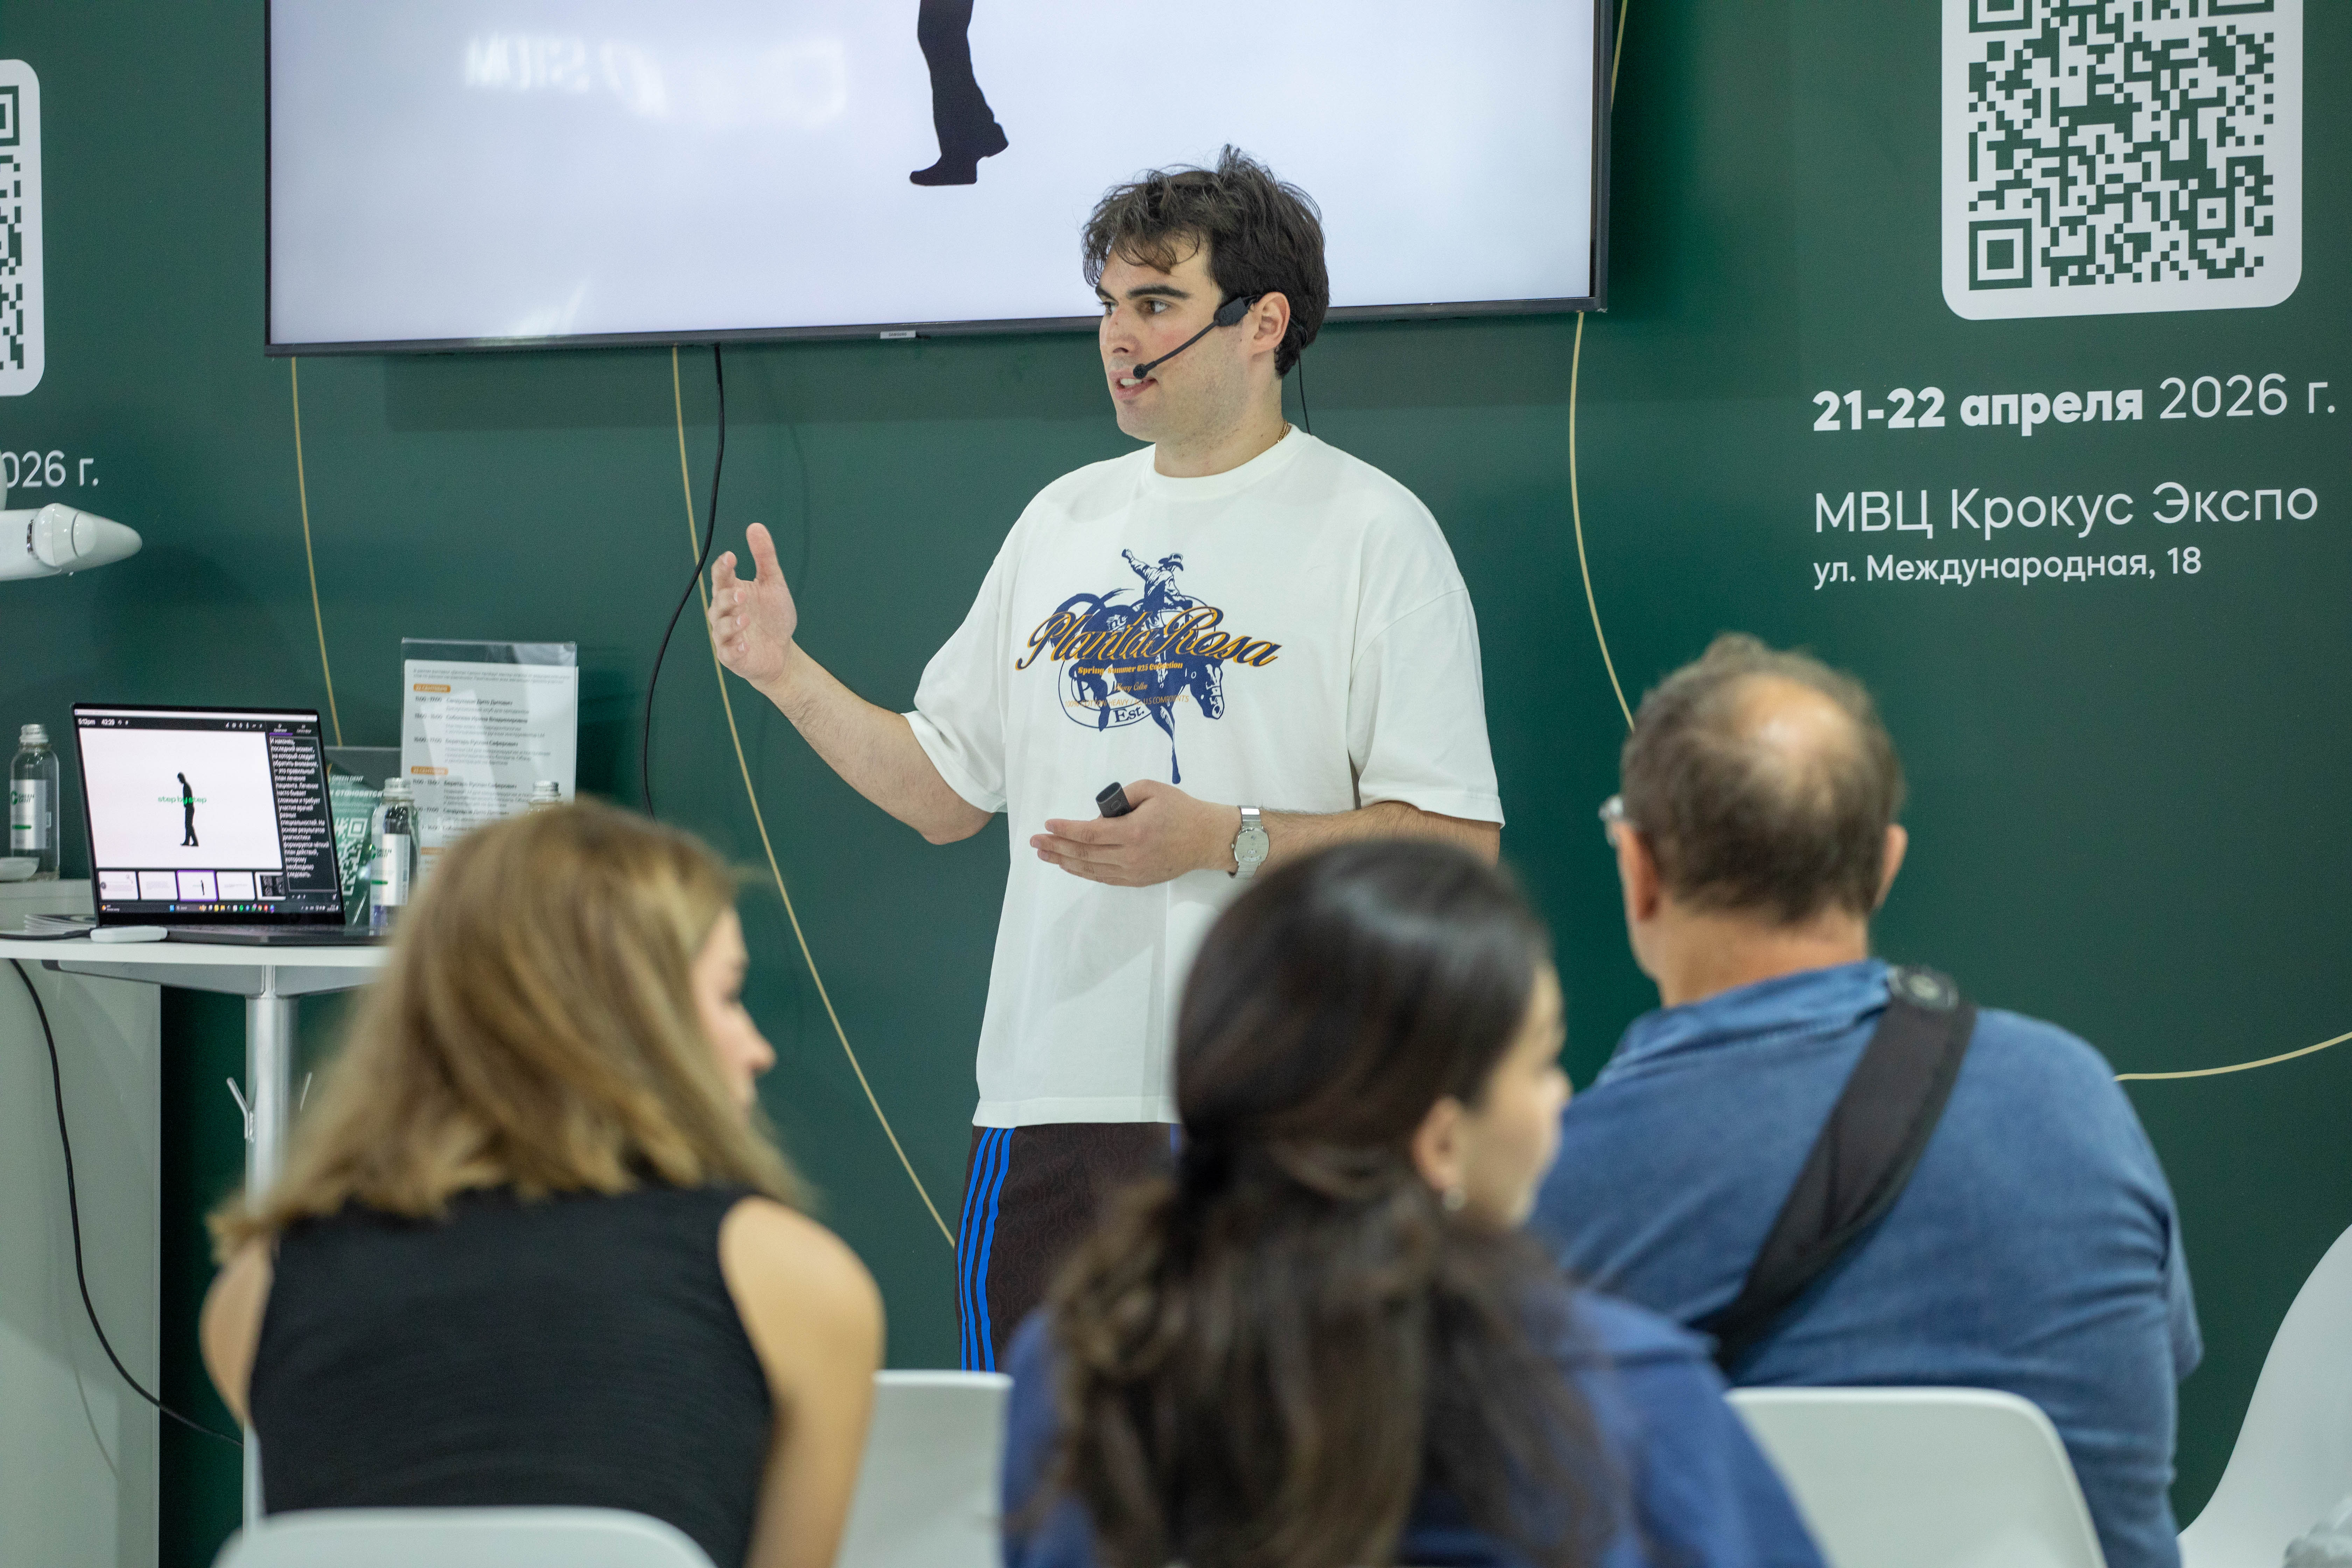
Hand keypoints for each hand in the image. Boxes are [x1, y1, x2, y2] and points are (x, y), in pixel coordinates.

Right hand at [707, 522, 798, 687]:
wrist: (781, 651)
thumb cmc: (773, 616)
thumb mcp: (773, 583)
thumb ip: (764, 557)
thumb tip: (755, 526)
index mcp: (732, 592)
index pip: (721, 577)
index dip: (723, 567)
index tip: (731, 557)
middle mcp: (725, 612)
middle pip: (718, 601)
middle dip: (728, 597)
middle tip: (742, 593)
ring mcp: (726, 635)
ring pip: (721, 627)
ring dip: (731, 622)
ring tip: (746, 618)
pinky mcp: (732, 656)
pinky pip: (728, 652)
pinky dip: (735, 649)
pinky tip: (745, 645)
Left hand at [1032, 779, 1236, 887]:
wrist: (1207, 838)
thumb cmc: (1181, 809)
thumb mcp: (1151, 789)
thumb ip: (1121, 797)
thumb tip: (1097, 814)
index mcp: (1134, 831)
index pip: (1089, 833)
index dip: (1066, 830)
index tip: (1048, 825)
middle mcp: (1130, 856)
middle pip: (1084, 853)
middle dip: (1056, 847)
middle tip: (1035, 842)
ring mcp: (1133, 872)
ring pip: (1090, 870)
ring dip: (1064, 862)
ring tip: (1045, 855)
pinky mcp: (1137, 880)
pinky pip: (1104, 878)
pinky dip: (1084, 872)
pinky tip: (1070, 865)